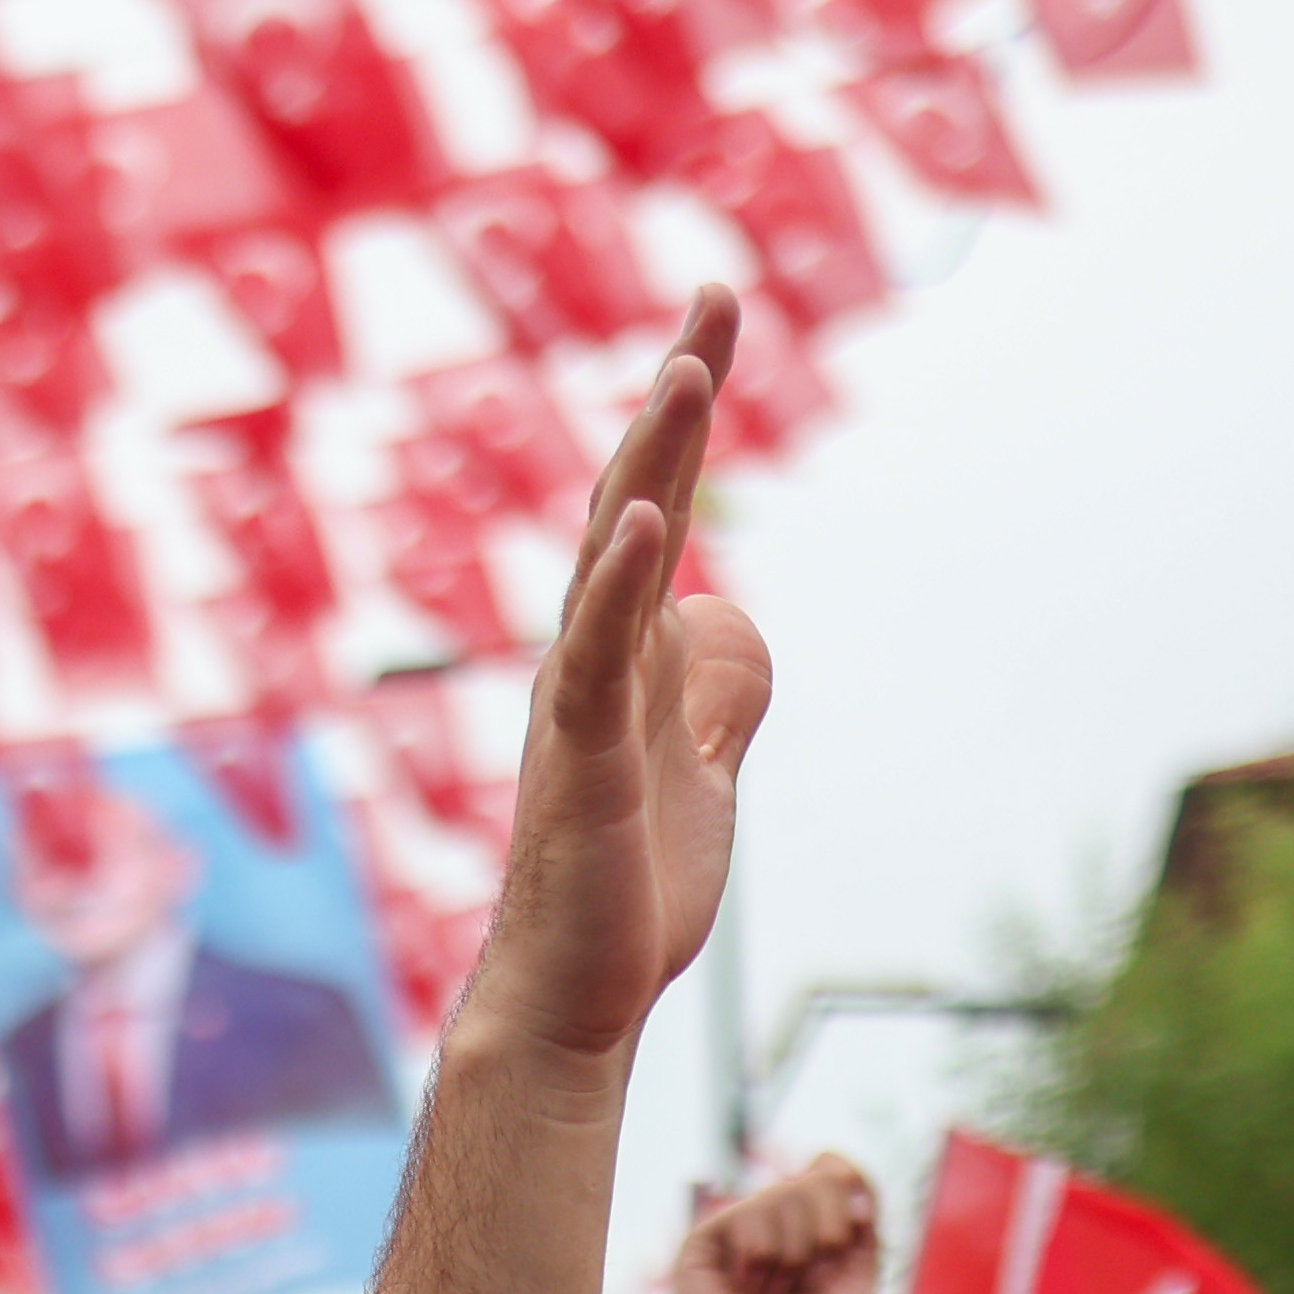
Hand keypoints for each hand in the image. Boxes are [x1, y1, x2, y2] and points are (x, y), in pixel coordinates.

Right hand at [459, 291, 771, 1077]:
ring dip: (654, 463)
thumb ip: (718, 686)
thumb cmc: (623, 892)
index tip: (715, 317)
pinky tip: (650, 524)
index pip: (656, 505)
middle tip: (716, 293)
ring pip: (614, 560)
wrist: (569, 1000)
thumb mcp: (703, 766)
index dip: (687, 414)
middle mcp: (591, 660)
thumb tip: (725, 610)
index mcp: (623, 654)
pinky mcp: (584, 763)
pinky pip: (597, 660)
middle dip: (679, 395)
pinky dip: (621, 589)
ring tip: (691, 374)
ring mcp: (582, 707)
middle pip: (633, 497)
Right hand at [654, 1154, 881, 1293]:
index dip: (850, 1185)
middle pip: (819, 1178)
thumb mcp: (858, 1288)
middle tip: (809, 1280)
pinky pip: (746, 1214)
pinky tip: (743, 1288)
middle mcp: (779, 1227)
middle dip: (828, 1232)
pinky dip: (757, 1258)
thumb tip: (837, 1164)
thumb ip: (862, 1228)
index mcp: (817, 1235)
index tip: (854, 1227)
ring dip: (791, 1257)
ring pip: (784, 1193)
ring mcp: (741, 1231)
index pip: (839, 1174)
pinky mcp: (705, 1241)